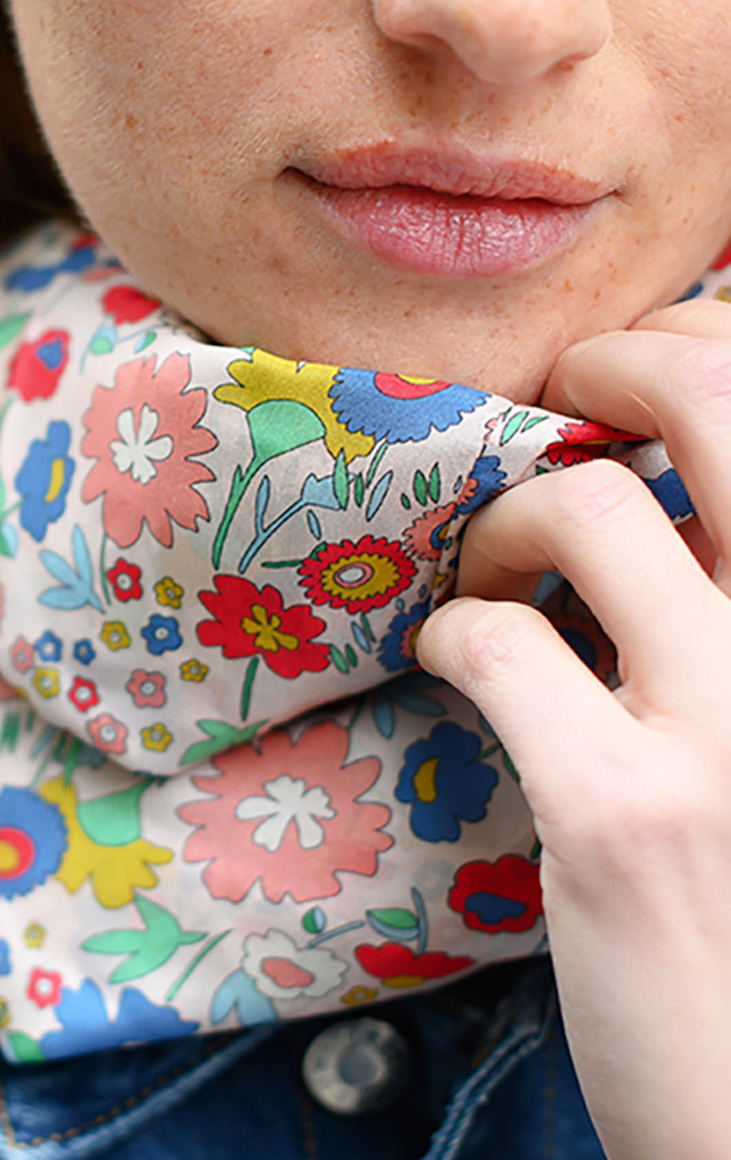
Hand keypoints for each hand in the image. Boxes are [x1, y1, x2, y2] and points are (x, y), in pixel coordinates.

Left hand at [416, 301, 730, 1159]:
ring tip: (493, 577)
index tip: (628, 375)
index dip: (698, 344)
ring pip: (587, 508)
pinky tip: (457, 664)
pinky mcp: (627, 815)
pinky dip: (455, 635)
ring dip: (508, 526)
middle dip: (612, 364)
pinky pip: (497, 643)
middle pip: (714, 400)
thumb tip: (655, 473)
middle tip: (557, 401)